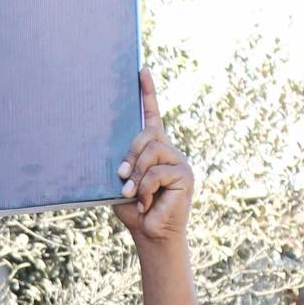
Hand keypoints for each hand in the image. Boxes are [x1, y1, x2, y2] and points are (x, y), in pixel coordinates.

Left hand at [113, 68, 193, 248]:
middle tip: (121, 176)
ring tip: (131, 193)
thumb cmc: (134, 209)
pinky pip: (157, 172)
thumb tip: (118, 158)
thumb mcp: (122, 182)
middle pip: (146, 135)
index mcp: (153, 149)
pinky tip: (145, 202)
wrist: (150, 234)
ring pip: (152, 151)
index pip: (152, 115)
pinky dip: (145, 188)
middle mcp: (169, 150)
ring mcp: (179, 161)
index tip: (140, 70)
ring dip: (137, 174)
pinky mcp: (185, 175)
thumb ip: (123, 164)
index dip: (147, 92)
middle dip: (130, 154)